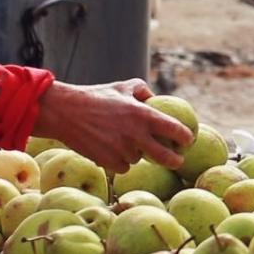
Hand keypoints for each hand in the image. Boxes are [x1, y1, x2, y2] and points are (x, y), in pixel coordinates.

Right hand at [32, 78, 188, 172]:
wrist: (66, 111)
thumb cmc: (96, 96)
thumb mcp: (122, 87)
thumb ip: (143, 91)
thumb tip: (156, 100)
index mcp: (143, 114)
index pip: (174, 129)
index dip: (185, 137)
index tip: (188, 140)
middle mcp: (136, 134)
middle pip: (165, 156)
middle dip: (175, 160)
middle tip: (178, 161)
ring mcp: (122, 149)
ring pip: (138, 159)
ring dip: (135, 153)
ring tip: (119, 139)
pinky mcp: (109, 161)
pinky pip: (123, 166)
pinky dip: (119, 160)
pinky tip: (108, 147)